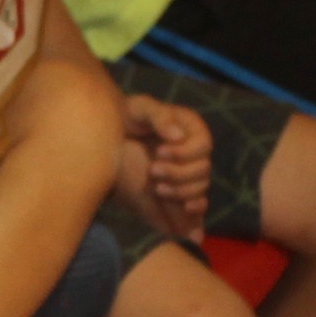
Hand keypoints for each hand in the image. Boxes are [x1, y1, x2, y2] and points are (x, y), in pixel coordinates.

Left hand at [115, 95, 210, 241]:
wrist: (112, 135)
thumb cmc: (129, 115)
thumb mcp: (140, 108)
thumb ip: (159, 117)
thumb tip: (178, 136)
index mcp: (192, 129)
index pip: (202, 145)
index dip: (184, 152)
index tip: (159, 152)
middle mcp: (196, 151)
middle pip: (202, 169)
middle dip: (178, 173)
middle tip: (152, 170)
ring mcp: (190, 170)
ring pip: (200, 186)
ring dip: (181, 191)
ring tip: (157, 189)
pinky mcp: (182, 187)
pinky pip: (200, 200)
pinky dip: (196, 206)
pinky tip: (185, 208)